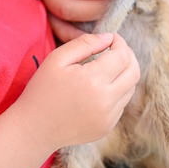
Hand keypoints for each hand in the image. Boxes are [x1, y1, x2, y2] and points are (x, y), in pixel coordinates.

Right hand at [12, 33, 139, 152]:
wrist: (34, 129)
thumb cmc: (42, 90)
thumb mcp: (57, 59)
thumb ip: (85, 43)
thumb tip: (108, 38)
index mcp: (92, 81)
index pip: (122, 56)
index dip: (120, 43)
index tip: (112, 38)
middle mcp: (105, 101)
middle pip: (134, 72)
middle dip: (129, 56)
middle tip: (116, 49)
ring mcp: (108, 117)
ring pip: (130, 88)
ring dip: (125, 73)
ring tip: (109, 66)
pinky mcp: (107, 127)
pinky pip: (121, 104)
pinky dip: (117, 91)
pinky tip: (100, 87)